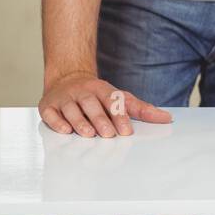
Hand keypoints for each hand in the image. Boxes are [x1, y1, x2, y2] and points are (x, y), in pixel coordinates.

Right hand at [39, 71, 172, 136]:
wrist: (67, 79)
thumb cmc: (97, 95)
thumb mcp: (120, 98)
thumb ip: (142, 109)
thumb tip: (167, 119)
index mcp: (102, 89)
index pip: (112, 101)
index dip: (119, 115)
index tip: (126, 131)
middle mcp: (83, 92)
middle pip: (92, 105)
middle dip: (100, 119)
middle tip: (108, 135)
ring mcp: (65, 99)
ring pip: (72, 109)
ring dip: (79, 122)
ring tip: (88, 135)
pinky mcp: (48, 106)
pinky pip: (51, 114)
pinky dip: (57, 122)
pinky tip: (64, 130)